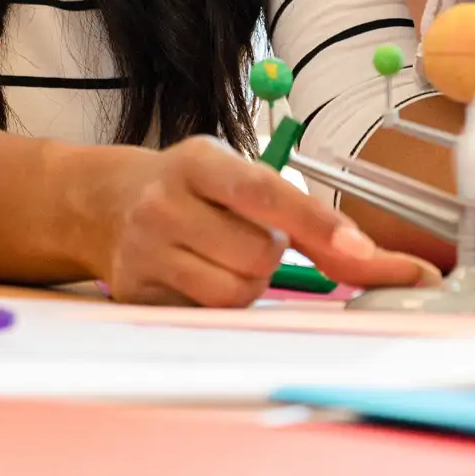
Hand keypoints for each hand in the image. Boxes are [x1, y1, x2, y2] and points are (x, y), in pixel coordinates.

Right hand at [88, 135, 440, 306]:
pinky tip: (194, 276)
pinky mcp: (137, 292)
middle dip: (269, 254)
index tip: (362, 250)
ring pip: (236, 291)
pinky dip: (216, 302)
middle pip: (259, 254)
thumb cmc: (192, 191)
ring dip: (246, 282)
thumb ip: (300, 214)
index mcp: (199, 162)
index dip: (318, 223)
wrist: (105, 203)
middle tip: (242, 236)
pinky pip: (206, 314)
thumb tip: (370, 259)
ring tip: (219, 257)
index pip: (265, 192)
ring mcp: (145, 249)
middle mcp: (165, 202)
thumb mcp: (235, 178)